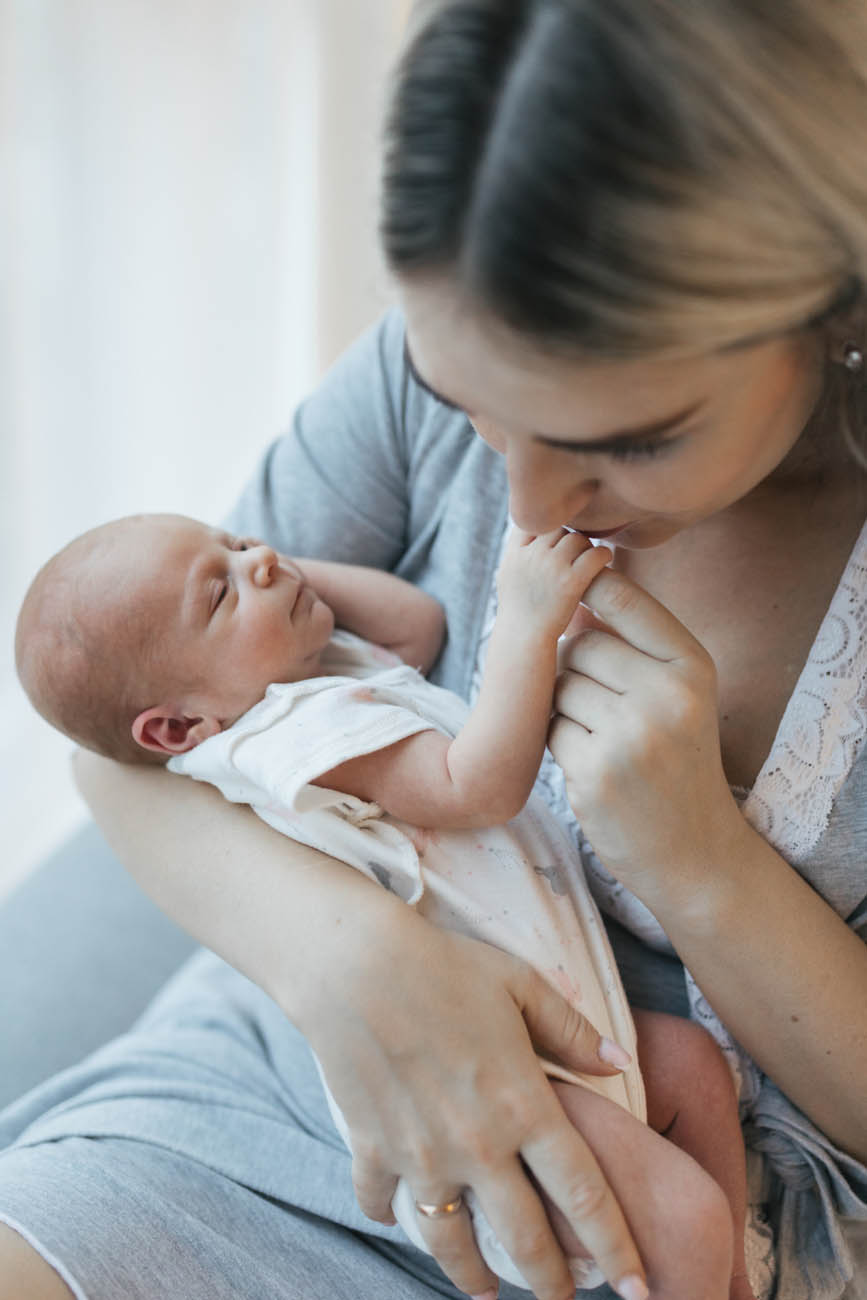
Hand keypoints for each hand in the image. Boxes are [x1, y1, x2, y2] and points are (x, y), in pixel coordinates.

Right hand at [307, 912, 645, 1299]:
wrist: (353, 964)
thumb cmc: (445, 965)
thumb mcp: (520, 986)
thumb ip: (573, 1031)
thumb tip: (619, 1064)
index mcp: (524, 1105)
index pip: (585, 1195)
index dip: (616, 1248)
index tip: (638, 1289)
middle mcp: (477, 1144)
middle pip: (525, 1239)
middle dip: (552, 1284)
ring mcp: (421, 1153)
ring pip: (453, 1242)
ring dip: (473, 1277)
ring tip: (488, 1292)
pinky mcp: (371, 1149)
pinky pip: (383, 1204)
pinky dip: (393, 1217)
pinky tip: (404, 1216)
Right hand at [496, 529, 611, 641]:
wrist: (524, 641)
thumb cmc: (519, 611)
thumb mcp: (508, 575)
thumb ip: (521, 551)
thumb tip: (534, 528)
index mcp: (515, 553)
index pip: (534, 519)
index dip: (548, 524)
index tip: (556, 539)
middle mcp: (532, 555)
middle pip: (559, 526)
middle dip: (569, 536)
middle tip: (577, 551)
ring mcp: (551, 567)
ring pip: (578, 538)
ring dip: (586, 547)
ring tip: (588, 559)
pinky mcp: (571, 582)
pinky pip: (596, 554)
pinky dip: (603, 555)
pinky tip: (604, 562)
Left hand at [549, 566, 746, 908]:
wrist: (694, 852)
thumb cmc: (677, 760)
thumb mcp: (678, 693)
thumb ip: (633, 641)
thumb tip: (572, 587)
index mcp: (692, 665)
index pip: (622, 597)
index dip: (587, 586)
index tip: (572, 588)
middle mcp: (667, 695)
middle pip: (580, 644)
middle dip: (575, 666)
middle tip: (602, 704)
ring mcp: (631, 735)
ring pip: (559, 687)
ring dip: (566, 709)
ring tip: (604, 738)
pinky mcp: (595, 773)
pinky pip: (550, 731)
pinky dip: (562, 746)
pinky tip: (595, 768)